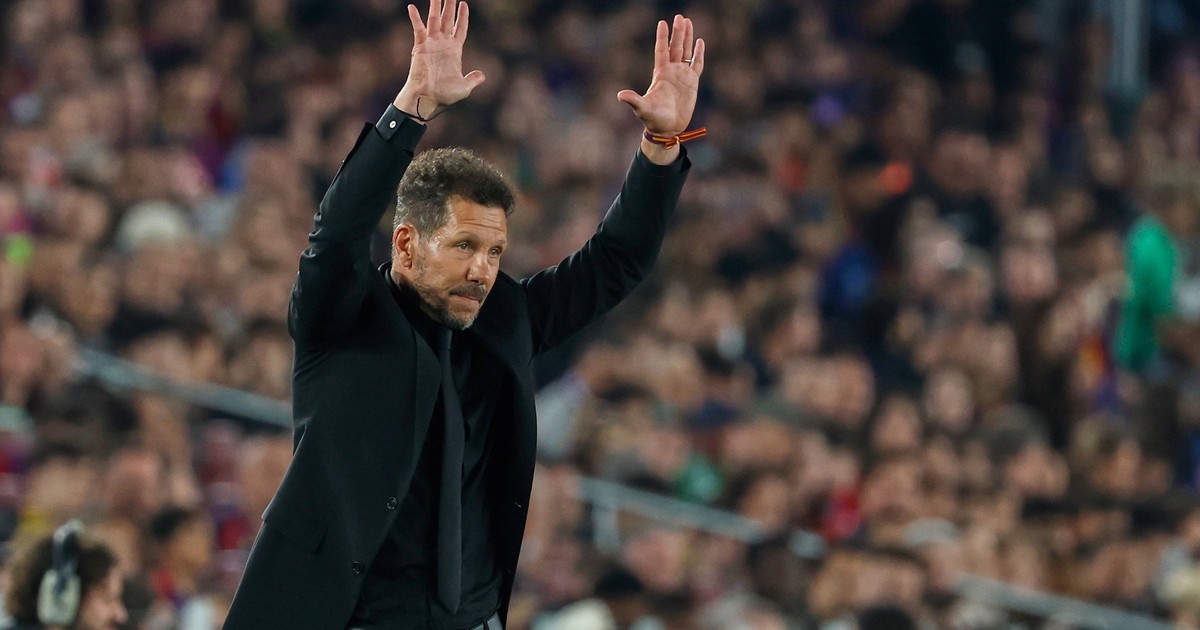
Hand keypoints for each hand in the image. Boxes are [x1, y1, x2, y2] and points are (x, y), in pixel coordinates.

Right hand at [394, 1, 484, 119]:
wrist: (428, 98)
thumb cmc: (444, 95)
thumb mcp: (464, 88)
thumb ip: (473, 79)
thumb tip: (482, 75)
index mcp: (455, 51)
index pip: (460, 28)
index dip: (462, 17)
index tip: (464, 4)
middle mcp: (443, 44)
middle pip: (447, 19)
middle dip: (449, 5)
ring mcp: (431, 44)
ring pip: (434, 20)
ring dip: (435, 6)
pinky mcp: (420, 46)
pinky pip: (418, 29)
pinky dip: (415, 18)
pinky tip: (412, 7)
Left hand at [618, 15, 704, 136]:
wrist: (667, 128)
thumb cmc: (653, 119)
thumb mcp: (642, 108)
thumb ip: (634, 100)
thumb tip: (620, 95)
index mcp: (660, 74)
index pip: (661, 51)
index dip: (662, 37)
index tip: (662, 23)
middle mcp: (671, 71)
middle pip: (675, 47)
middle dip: (677, 32)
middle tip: (679, 17)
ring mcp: (682, 76)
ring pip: (685, 52)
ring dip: (687, 38)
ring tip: (688, 22)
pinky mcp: (692, 83)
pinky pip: (697, 64)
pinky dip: (699, 53)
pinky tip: (700, 42)